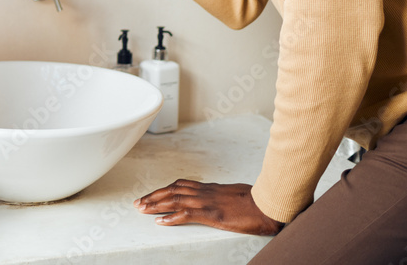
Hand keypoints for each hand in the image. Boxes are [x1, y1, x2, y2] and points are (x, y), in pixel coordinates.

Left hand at [135, 180, 283, 235]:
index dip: (164, 189)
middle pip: (172, 190)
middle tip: (138, 202)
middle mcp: (205, 192)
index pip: (180, 185)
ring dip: (155, 205)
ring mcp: (207, 202)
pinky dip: (171, 217)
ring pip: (174, 200)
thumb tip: (220, 198)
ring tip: (142, 210)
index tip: (152, 194)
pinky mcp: (212, 214)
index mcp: (210, 188)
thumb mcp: (235, 194)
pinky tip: (160, 222)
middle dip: (153, 196)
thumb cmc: (256, 200)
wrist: (268, 203)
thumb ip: (223, 195)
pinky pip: (187, 214)